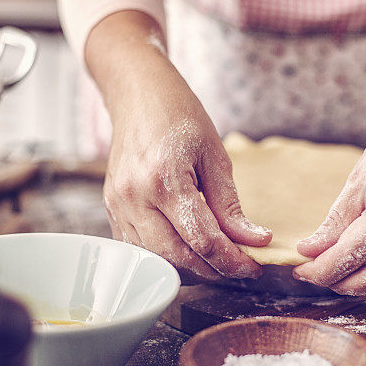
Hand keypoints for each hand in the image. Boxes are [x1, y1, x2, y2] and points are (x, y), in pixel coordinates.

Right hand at [100, 45, 270, 283]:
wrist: (138, 96)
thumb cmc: (178, 116)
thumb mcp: (214, 155)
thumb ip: (230, 205)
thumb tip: (253, 241)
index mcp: (165, 180)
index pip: (203, 240)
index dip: (232, 260)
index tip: (253, 266)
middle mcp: (135, 198)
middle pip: (178, 257)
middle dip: (213, 269)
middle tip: (240, 267)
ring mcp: (118, 206)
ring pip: (156, 258)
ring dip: (190, 267)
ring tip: (217, 260)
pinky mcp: (111, 209)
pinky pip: (138, 247)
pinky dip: (165, 256)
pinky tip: (188, 249)